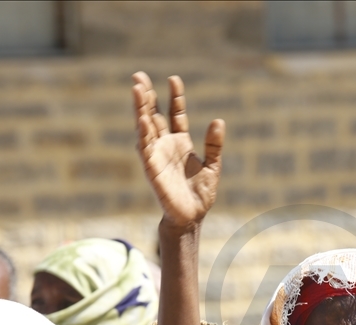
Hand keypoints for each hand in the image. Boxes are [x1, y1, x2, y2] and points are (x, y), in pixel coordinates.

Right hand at [132, 72, 224, 230]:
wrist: (191, 217)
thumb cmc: (200, 194)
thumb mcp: (213, 166)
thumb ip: (214, 144)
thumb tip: (218, 120)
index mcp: (181, 143)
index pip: (175, 114)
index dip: (175, 97)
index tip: (174, 79)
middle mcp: (165, 146)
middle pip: (154, 115)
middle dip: (147, 96)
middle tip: (139, 75)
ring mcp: (156, 155)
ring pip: (145, 127)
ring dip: (140, 108)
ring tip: (136, 88)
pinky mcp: (151, 168)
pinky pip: (145, 148)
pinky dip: (143, 133)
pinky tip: (141, 118)